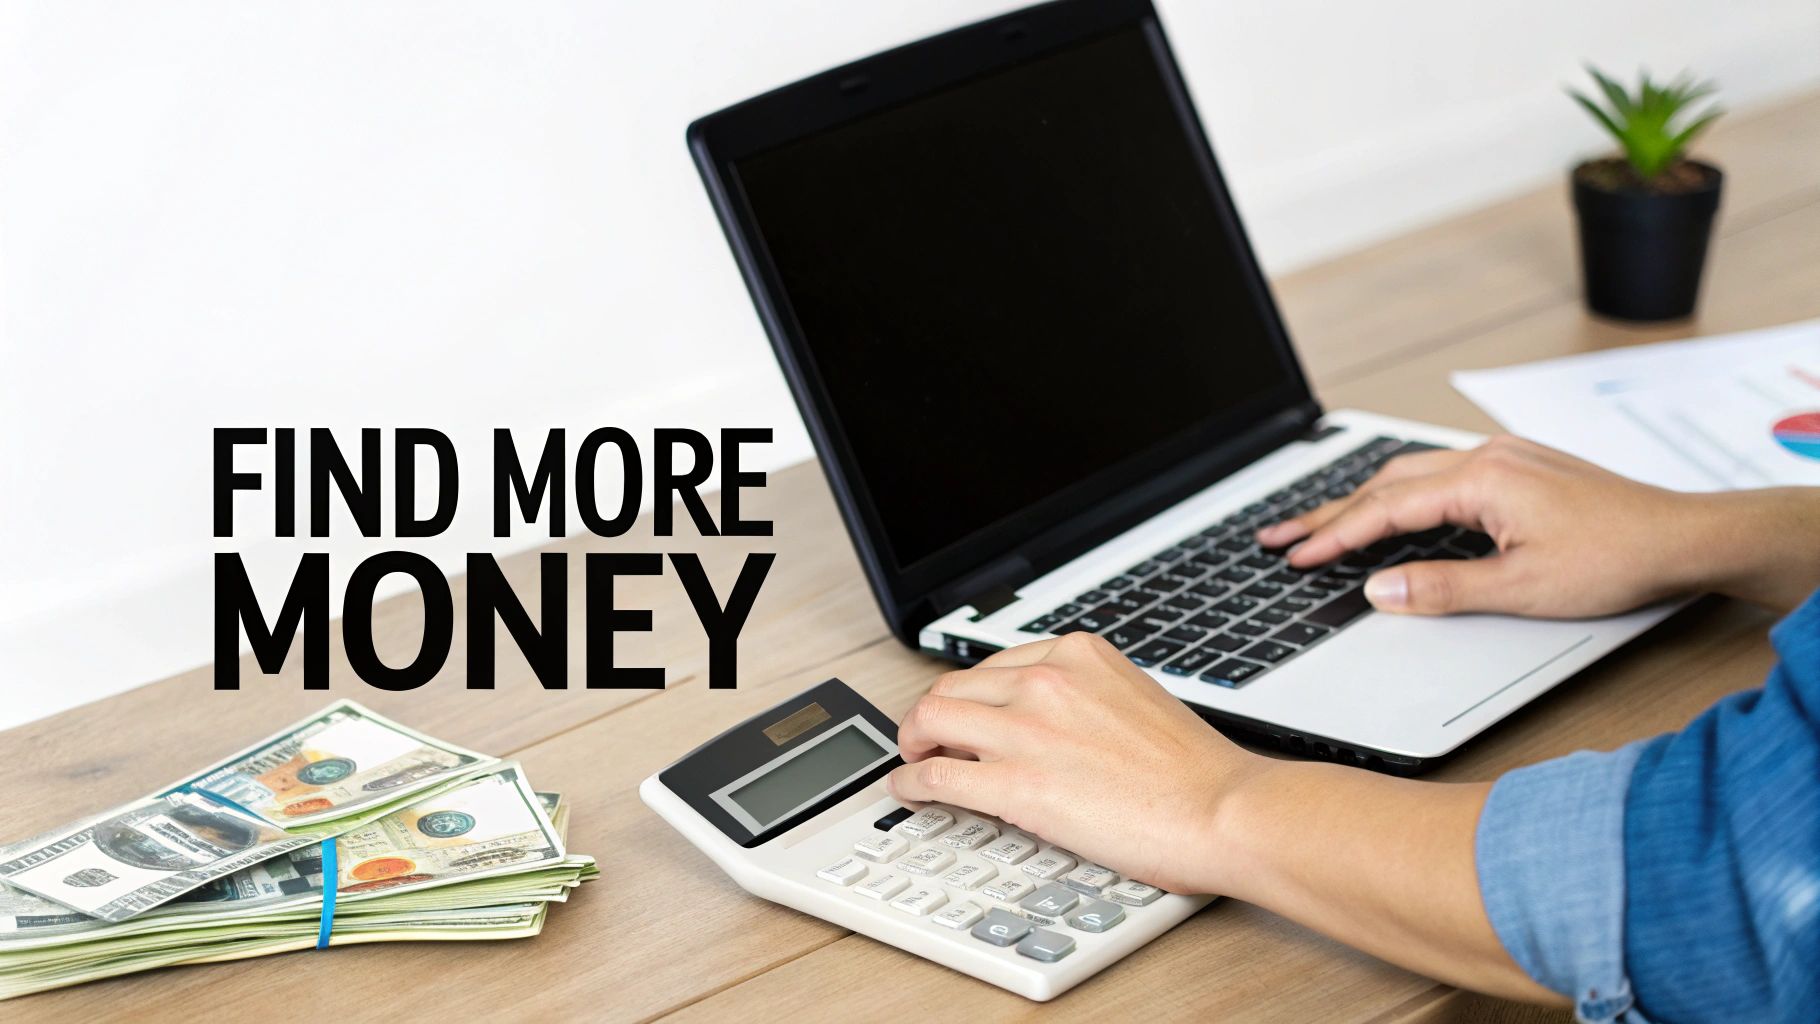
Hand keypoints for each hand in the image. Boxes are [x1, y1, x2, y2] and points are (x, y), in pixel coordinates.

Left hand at [887, 632, 1557, 1004]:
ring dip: (911, 741)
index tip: (965, 710)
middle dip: (932, 714)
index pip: (995, 662)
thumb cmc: (1197, 772)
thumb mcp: (1135, 700)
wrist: (1223, 809)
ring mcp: (1026, 728)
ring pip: (931, 719)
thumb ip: (1087, 698)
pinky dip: (911, 781)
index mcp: (1077, 654)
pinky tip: (910, 792)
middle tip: (926, 737)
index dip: (971, 692)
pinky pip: (937, 774)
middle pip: (953, 684)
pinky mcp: (1015, 783)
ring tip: (912, 761)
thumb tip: (1054, 722)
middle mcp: (1045, 679)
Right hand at [1254, 435, 1706, 617]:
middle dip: (1329, 512)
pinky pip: (1440, 476)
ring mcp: (1504, 458)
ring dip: (1362, 501)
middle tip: (1282, 537)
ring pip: (1411, 476)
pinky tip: (1390, 510)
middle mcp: (1487, 457)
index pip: (1384, 509)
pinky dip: (1400, 496)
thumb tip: (1378, 590)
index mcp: (1481, 480)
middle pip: (1385, 483)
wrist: (1686, 537)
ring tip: (1320, 525)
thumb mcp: (1521, 589)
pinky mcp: (1520, 468)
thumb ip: (1441, 588)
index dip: (1334, 536)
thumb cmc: (1617, 558)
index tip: (1296, 556)